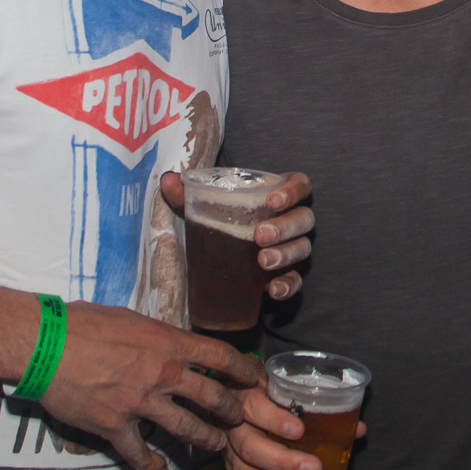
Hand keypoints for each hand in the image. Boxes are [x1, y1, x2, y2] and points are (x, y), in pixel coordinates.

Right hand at [36, 301, 263, 469]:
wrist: (46, 345)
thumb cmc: (84, 323)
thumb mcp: (132, 319)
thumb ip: (156, 335)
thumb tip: (171, 340)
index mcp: (169, 343)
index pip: (222, 356)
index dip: (246, 369)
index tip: (257, 378)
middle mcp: (162, 374)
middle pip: (213, 396)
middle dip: (232, 410)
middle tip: (240, 417)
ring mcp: (141, 403)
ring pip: (187, 429)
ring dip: (206, 439)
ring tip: (216, 445)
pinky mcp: (115, 427)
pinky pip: (141, 455)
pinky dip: (153, 468)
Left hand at [161, 170, 314, 300]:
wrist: (222, 254)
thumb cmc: (220, 219)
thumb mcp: (202, 205)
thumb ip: (185, 193)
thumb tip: (167, 179)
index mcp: (278, 195)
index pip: (300, 185)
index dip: (293, 191)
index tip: (272, 201)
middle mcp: (291, 220)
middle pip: (304, 219)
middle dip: (285, 227)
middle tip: (259, 235)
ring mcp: (292, 248)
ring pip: (303, 248)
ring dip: (286, 254)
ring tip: (263, 261)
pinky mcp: (286, 274)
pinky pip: (297, 280)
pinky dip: (288, 285)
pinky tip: (272, 290)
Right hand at [225, 383, 366, 469]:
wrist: (231, 397)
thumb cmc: (265, 392)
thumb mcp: (284, 388)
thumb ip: (317, 405)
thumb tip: (357, 429)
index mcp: (245, 400)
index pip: (255, 409)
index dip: (275, 420)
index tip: (300, 430)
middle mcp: (233, 430)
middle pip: (250, 448)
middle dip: (282, 461)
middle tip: (314, 468)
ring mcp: (231, 456)